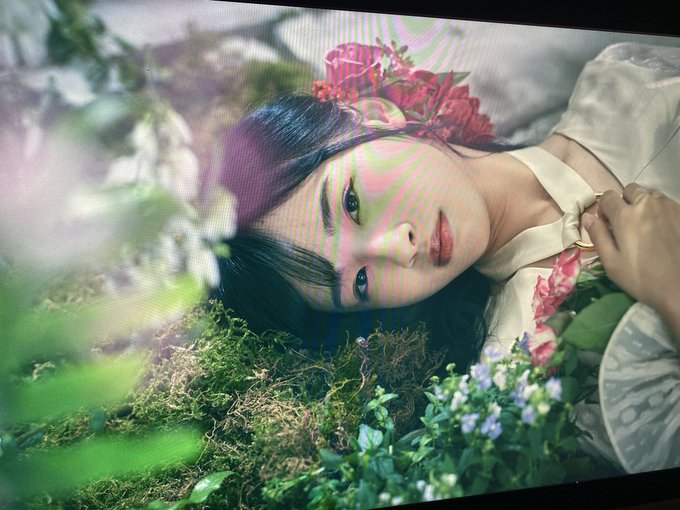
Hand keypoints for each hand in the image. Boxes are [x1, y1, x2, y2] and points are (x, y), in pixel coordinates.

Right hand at [582, 183, 679, 319]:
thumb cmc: (642, 279)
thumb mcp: (611, 263)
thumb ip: (598, 236)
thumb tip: (587, 218)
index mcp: (625, 216)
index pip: (608, 197)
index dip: (604, 210)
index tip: (607, 225)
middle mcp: (647, 204)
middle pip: (630, 190)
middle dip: (624, 202)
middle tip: (626, 224)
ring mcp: (669, 206)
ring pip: (650, 194)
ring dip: (643, 204)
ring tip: (645, 226)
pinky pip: (666, 203)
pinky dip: (660, 210)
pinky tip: (661, 230)